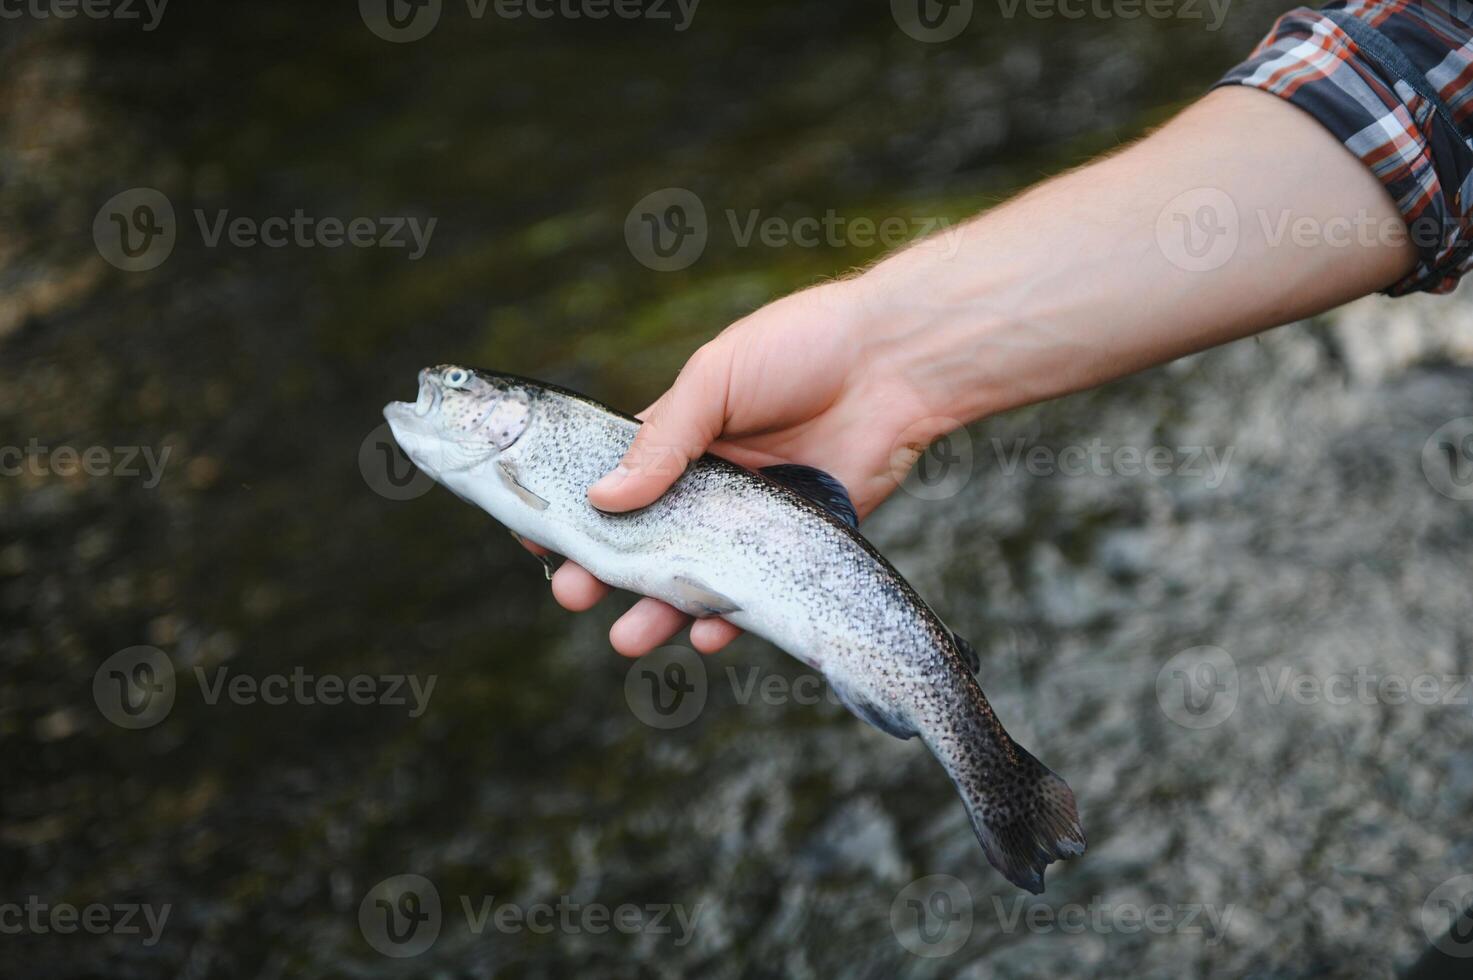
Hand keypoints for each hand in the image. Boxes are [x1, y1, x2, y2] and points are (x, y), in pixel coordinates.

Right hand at [523, 279, 953, 655]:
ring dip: (657, 610)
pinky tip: (705, 634)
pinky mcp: (799, 543)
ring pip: (694, 576)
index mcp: (678, 435)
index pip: (610, 479)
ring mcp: (752, 517)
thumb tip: (602, 498)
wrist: (894, 364)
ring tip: (626, 638)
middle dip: (605, 571)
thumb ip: (662, 440)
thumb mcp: (716, 380)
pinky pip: (756, 591)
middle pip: (645, 540)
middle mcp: (708, 482)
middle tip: (573, 595)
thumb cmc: (801, 348)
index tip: (535, 538)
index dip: (573, 510)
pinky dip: (729, 619)